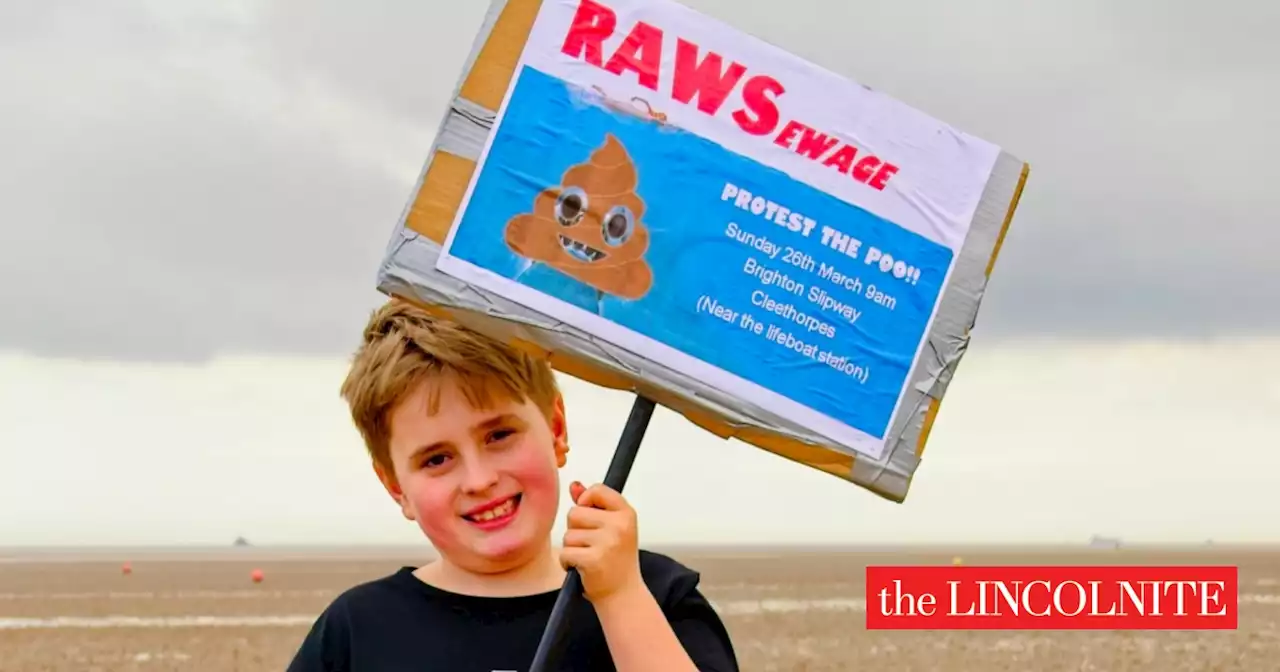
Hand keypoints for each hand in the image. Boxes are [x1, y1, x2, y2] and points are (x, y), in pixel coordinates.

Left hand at [559, 481, 643, 604]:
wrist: (623, 594)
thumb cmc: (616, 560)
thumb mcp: (613, 527)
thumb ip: (594, 504)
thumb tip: (575, 485)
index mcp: (626, 513)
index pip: (597, 490)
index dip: (585, 501)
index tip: (590, 516)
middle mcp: (619, 525)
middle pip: (575, 512)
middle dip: (576, 529)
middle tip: (591, 545)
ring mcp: (607, 542)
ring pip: (568, 534)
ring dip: (572, 548)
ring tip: (588, 557)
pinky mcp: (593, 560)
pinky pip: (565, 552)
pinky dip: (567, 562)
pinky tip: (581, 568)